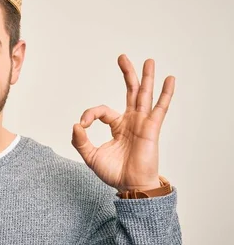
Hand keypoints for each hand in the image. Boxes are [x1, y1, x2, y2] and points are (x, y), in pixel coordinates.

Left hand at [71, 54, 173, 191]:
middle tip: (122, 57)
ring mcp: (142, 123)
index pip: (101, 111)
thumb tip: (76, 125)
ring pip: (144, 95)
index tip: (83, 124)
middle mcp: (131, 121)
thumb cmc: (114, 173)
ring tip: (149, 60)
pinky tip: (169, 79)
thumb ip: (80, 141)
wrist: (130, 186)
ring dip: (146, 77)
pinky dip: (165, 93)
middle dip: (127, 74)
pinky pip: (160, 108)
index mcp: (117, 126)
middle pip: (130, 92)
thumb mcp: (90, 156)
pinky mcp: (151, 128)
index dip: (90, 114)